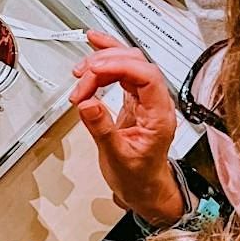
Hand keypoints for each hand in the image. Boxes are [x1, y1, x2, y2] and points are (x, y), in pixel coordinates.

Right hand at [69, 33, 184, 225]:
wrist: (145, 189)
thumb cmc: (139, 179)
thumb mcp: (117, 158)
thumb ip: (102, 129)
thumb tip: (89, 104)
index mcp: (159, 115)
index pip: (146, 76)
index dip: (119, 66)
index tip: (94, 71)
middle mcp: (155, 102)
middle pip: (135, 64)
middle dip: (105, 63)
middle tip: (81, 76)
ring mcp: (145, 98)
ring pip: (128, 63)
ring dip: (102, 61)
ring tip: (79, 72)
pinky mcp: (133, 98)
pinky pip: (122, 71)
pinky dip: (105, 60)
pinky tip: (93, 51)